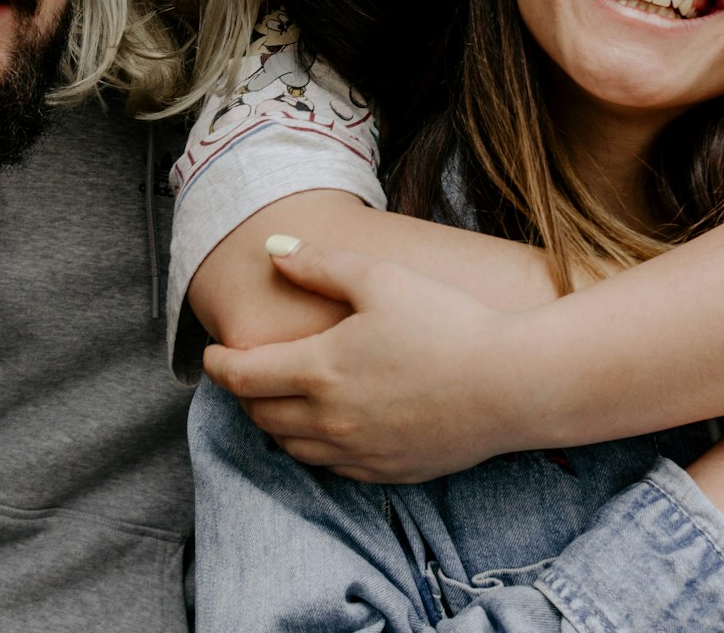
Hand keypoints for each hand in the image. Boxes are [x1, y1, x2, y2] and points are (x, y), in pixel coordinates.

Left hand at [202, 237, 530, 482]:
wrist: (513, 383)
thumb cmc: (448, 321)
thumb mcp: (379, 278)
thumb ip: (319, 265)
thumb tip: (273, 250)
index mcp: (320, 370)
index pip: (242, 377)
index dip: (217, 366)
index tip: (211, 355)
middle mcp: (330, 420)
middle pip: (260, 416)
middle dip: (243, 394)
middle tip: (244, 373)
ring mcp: (358, 452)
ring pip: (291, 448)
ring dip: (274, 423)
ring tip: (278, 399)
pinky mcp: (387, 472)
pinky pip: (330, 467)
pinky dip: (313, 448)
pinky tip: (325, 427)